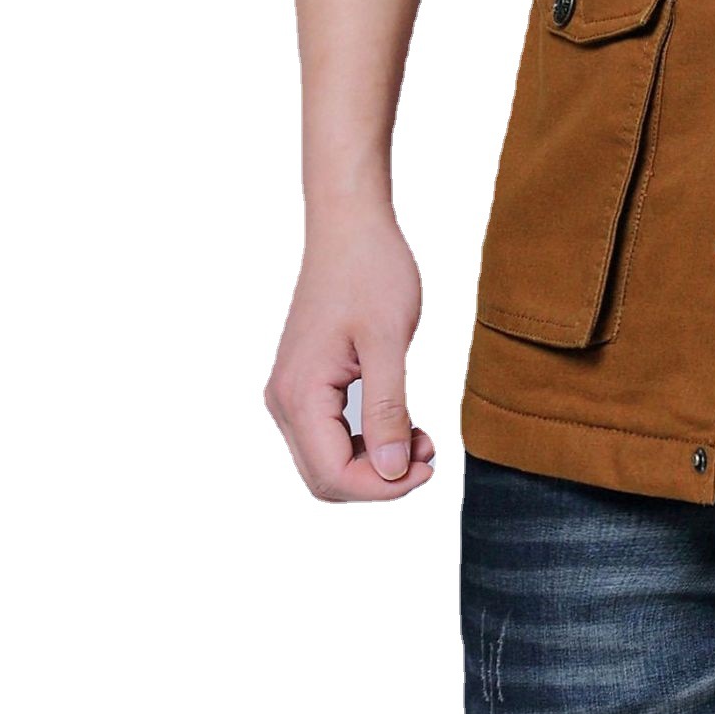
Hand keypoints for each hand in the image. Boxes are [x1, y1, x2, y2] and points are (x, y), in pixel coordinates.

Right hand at [265, 207, 434, 500]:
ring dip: (375, 461)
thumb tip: (393, 471)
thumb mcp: (389, 341)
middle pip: (325, 476)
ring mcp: (292, 391)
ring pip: (327, 458)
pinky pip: (330, 432)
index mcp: (300, 394)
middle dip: (380, 478)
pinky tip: (405, 424)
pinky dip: (366, 439)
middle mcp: (285, 400)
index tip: (427, 469)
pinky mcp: (307, 380)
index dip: (382, 487)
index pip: (332, 475)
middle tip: (429, 457)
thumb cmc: (371, 271)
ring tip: (424, 441)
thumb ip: (388, 409)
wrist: (350, 226)